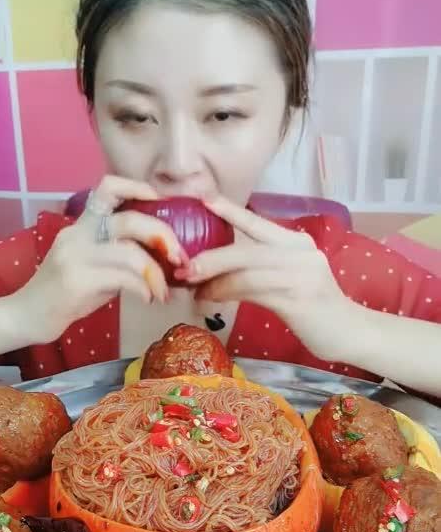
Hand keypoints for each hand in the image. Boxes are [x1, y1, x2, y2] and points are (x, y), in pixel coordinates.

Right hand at [14, 176, 183, 343]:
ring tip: (164, 291)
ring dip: (156, 274)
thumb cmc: (65, 294)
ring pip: (130, 252)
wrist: (27, 317)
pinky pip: (124, 279)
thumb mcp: (92, 265)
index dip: (138, 187)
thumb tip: (161, 252)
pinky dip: (144, 289)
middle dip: (163, 237)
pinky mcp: (77, 281)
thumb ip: (118, 253)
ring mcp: (75, 257)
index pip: (107, 188)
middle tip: (179, 258)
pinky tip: (149, 300)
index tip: (162, 201)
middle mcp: (77, 235)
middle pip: (130, 220)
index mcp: (81, 226)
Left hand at [180, 196, 355, 360]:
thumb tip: (214, 270)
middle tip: (183, 266)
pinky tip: (211, 299)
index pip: (258, 223)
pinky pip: (252, 291)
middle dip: (210, 257)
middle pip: (246, 248)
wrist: (349, 332)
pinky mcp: (297, 299)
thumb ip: (260, 269)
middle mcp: (300, 252)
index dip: (230, 210)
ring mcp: (301, 274)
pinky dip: (227, 294)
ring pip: (246, 270)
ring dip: (214, 280)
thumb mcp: (289, 278)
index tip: (204, 199)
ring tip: (193, 288)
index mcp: (297, 242)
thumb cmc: (313, 306)